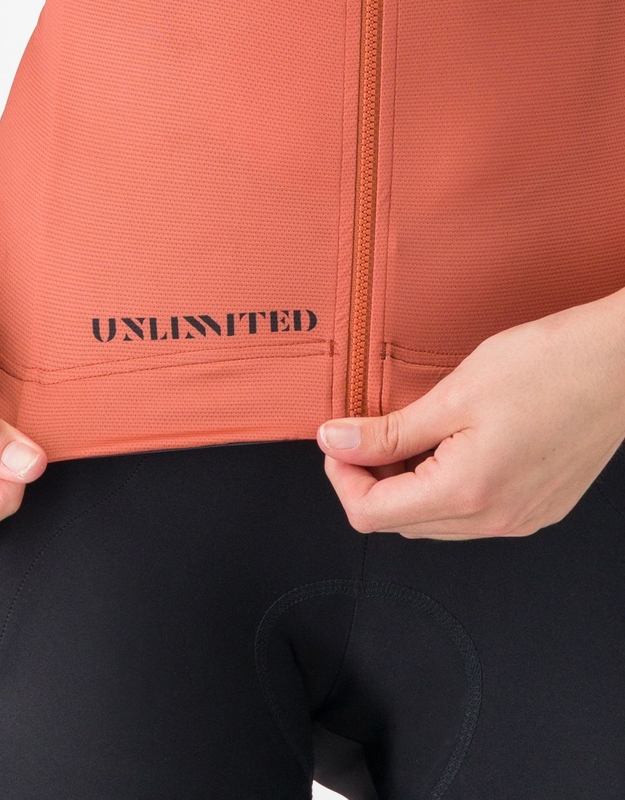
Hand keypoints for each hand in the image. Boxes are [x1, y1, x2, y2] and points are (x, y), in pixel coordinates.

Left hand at [317, 292, 624, 539]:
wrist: (624, 362)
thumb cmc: (550, 366)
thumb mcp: (453, 395)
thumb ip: (387, 431)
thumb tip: (335, 443)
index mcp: (467, 494)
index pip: (370, 515)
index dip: (341, 477)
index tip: (340, 441)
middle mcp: (494, 520)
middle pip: (398, 521)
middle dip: (369, 480)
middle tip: (369, 433)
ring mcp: (518, 519)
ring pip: (430, 520)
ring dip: (404, 484)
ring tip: (409, 435)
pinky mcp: (534, 508)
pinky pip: (465, 514)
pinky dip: (440, 486)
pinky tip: (446, 446)